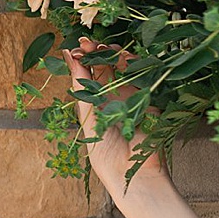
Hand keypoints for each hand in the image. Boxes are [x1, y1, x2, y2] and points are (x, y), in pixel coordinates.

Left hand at [62, 37, 172, 206]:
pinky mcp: (149, 99)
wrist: (132, 174)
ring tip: (99, 47)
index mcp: (95, 104)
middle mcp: (113, 98)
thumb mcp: (88, 117)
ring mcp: (132, 96)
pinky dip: (132, 63)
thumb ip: (82, 88)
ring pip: (123, 67)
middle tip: (86, 43)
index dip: (81, 60)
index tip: (73, 50)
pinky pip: (142, 75)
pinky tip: (120, 56)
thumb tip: (69, 58)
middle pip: (105, 67)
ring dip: (111, 54)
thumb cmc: (105, 153)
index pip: (88, 75)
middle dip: (95, 52)